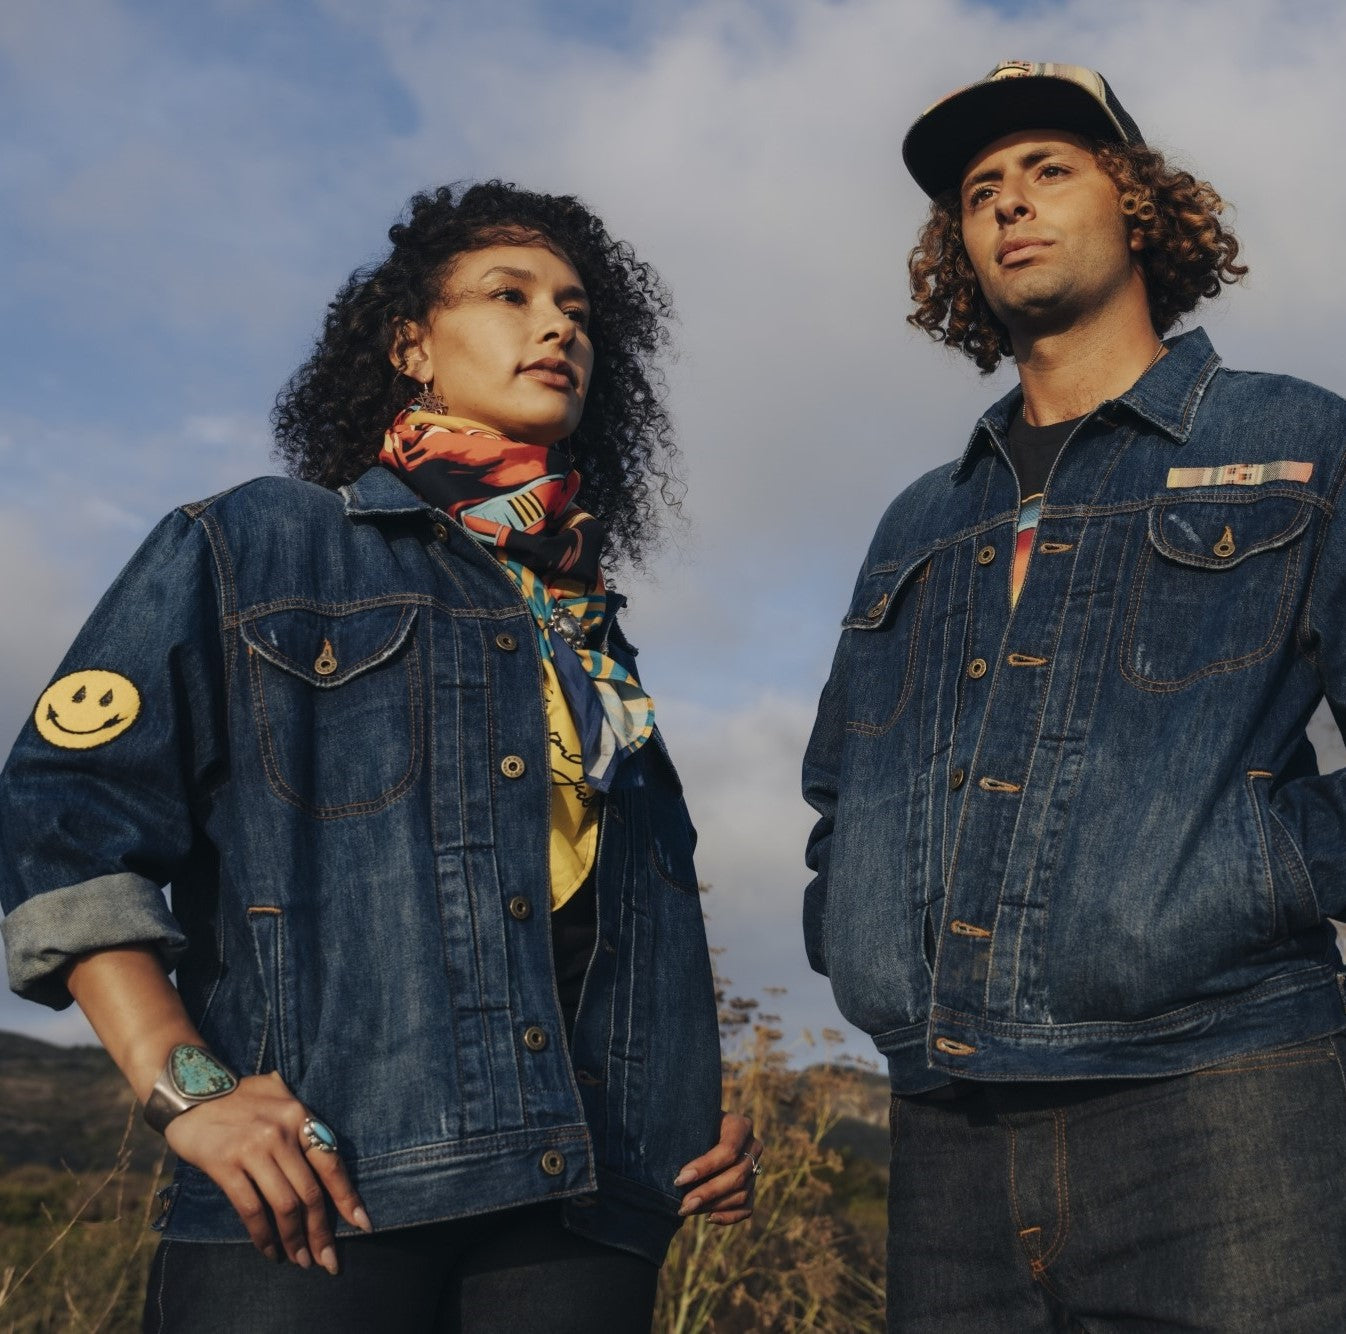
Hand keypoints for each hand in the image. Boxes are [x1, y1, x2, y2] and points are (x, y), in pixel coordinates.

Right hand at [165, 1070, 371, 1271]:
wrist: (191, 1088)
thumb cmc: (239, 1095)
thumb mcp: (278, 1094)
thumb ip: (300, 1118)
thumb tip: (324, 1147)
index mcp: (299, 1116)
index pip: (331, 1163)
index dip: (347, 1198)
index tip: (362, 1225)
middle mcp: (281, 1132)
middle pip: (310, 1193)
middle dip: (322, 1232)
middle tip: (328, 1261)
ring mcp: (254, 1149)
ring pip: (285, 1205)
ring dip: (295, 1239)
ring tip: (301, 1261)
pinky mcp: (226, 1165)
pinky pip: (251, 1209)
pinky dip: (263, 1236)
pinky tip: (269, 1251)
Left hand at [673, 1111, 761, 1225]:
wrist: (704, 1130)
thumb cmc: (691, 1124)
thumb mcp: (690, 1120)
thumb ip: (683, 1130)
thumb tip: (660, 1150)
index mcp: (740, 1126)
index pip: (728, 1150)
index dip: (705, 1167)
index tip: (679, 1179)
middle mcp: (753, 1147)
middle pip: (736, 1176)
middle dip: (708, 1193)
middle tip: (683, 1205)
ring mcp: (755, 1169)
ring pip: (741, 1194)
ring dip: (713, 1205)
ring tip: (688, 1209)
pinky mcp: (752, 1187)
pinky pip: (746, 1208)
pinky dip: (728, 1216)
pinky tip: (708, 1217)